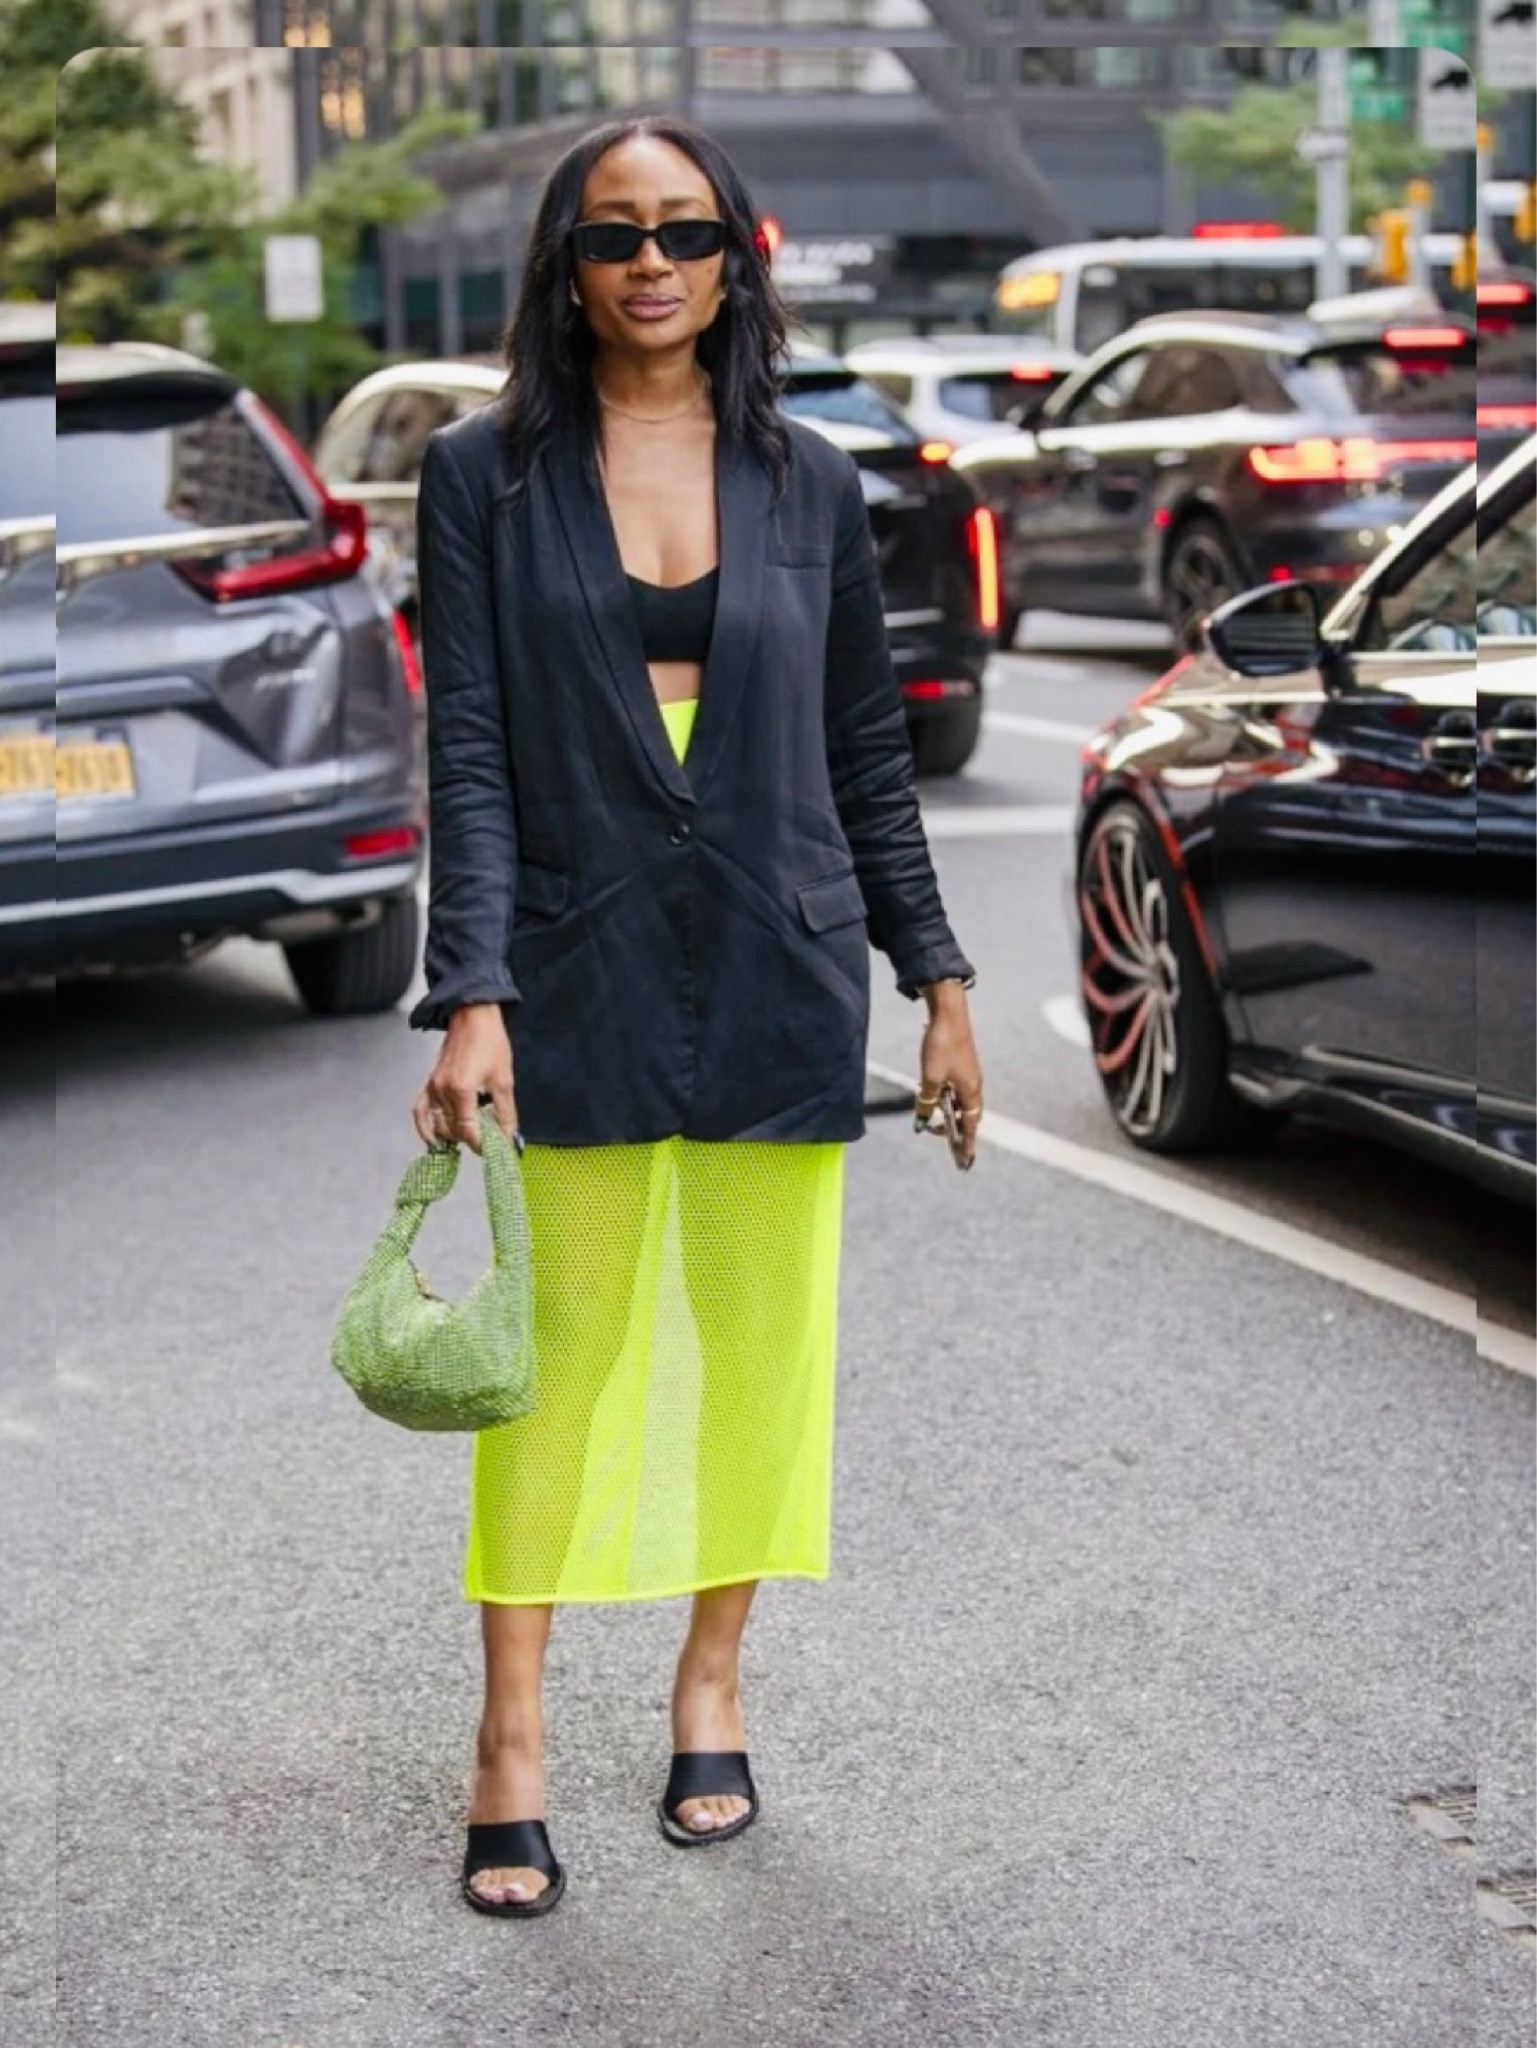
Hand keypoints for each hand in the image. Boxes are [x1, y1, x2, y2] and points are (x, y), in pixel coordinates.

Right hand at [412, 1003, 516, 1152]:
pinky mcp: (429, 1082)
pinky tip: (435, 1138)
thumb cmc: (489, 1042)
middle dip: (470, 1139)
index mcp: (461, 1090)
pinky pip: (420, 1111)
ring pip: (438, 1124)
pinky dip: (425, 1127)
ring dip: (453, 1135)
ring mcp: (433, 1087)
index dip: (481, 1144)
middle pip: (453, 1130)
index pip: (467, 1131)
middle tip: (487, 1141)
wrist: (473, 1016)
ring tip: (470, 1138)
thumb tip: (510, 1137)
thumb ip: (505, 1112)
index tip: (494, 1149)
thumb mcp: (504, 1080)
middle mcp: (442, 1091)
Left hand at [914, 981, 982, 1169]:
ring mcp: (969, 1074)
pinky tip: (933, 1097)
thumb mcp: (930, 1078)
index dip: (967, 1144)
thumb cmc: (941, 1045)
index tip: (965, 1162)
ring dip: (951, 1114)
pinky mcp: (962, 1064)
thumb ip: (926, 1103)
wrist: (948, 1013)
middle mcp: (974, 1085)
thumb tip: (922, 1122)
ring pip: (961, 1102)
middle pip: (968, 1116)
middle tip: (952, 1149)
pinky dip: (947, 1099)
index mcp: (971, 1091)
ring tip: (937, 1125)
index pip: (970, 1126)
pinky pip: (956, 1089)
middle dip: (960, 1133)